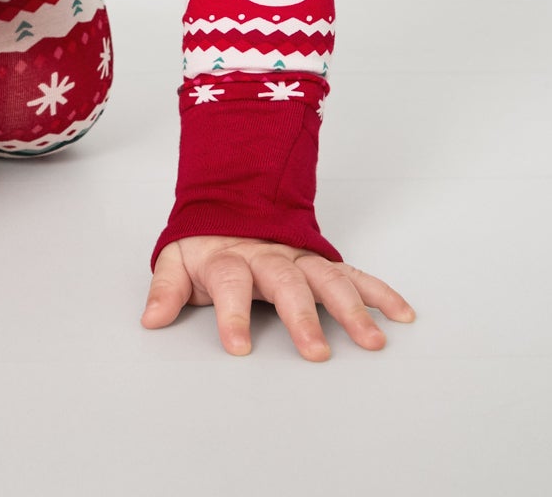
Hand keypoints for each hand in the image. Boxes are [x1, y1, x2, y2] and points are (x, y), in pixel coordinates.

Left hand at [141, 235, 415, 360]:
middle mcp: (268, 256)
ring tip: (372, 340)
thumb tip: (151, 319)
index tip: (238, 346)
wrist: (232, 200)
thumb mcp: (177, 258)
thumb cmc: (205, 242)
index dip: (232, 314)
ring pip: (327, 278)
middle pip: (286, 282)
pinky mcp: (320, 260)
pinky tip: (400, 313)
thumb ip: (166, 289)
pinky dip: (379, 291)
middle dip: (302, 316)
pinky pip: (353, 274)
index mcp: (229, 256)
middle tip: (316, 351)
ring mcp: (298, 256)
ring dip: (351, 309)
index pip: (230, 282)